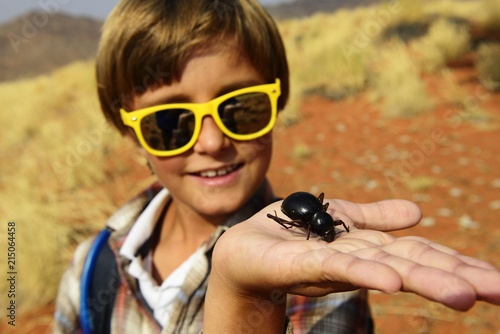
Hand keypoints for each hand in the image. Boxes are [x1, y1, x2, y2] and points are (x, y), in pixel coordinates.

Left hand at [204, 198, 499, 332]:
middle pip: (409, 264)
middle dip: (454, 277)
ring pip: (382, 268)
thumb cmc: (290, 234)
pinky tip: (390, 281)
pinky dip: (365, 273)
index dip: (455, 263)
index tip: (495, 280)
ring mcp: (331, 263)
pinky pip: (336, 265)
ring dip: (422, 280)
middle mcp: (356, 258)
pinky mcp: (301, 263)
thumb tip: (418, 212)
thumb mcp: (339, 218)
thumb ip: (375, 216)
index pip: (417, 253)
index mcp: (367, 246)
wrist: (243, 247)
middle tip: (499, 293)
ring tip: (462, 294)